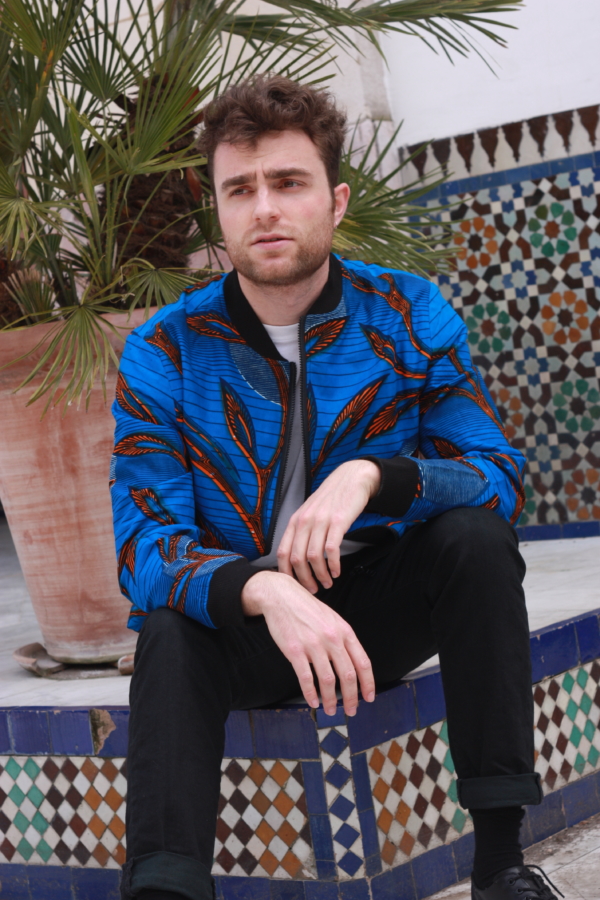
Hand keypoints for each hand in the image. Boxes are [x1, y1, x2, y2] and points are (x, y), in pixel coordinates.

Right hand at [241, 570, 374, 715]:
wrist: (281, 596)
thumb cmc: (306, 608)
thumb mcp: (332, 618)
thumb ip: (343, 639)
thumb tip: (352, 663)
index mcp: (344, 631)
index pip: (363, 662)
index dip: (368, 683)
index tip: (368, 697)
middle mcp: (332, 638)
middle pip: (348, 675)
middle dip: (352, 697)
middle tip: (351, 710)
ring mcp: (313, 645)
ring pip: (328, 680)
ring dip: (331, 700)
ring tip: (330, 710)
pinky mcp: (295, 650)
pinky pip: (306, 678)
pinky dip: (310, 693)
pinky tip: (313, 701)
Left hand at [277, 459, 379, 591]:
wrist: (351, 479)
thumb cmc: (331, 499)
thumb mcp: (309, 512)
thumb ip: (301, 531)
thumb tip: (295, 558)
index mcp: (295, 521)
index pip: (282, 553)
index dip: (286, 573)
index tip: (294, 585)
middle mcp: (304, 521)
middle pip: (297, 559)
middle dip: (304, 579)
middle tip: (313, 590)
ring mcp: (320, 521)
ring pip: (313, 557)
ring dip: (320, 575)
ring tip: (327, 583)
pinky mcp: (338, 522)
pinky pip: (331, 550)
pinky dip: (333, 565)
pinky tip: (337, 572)